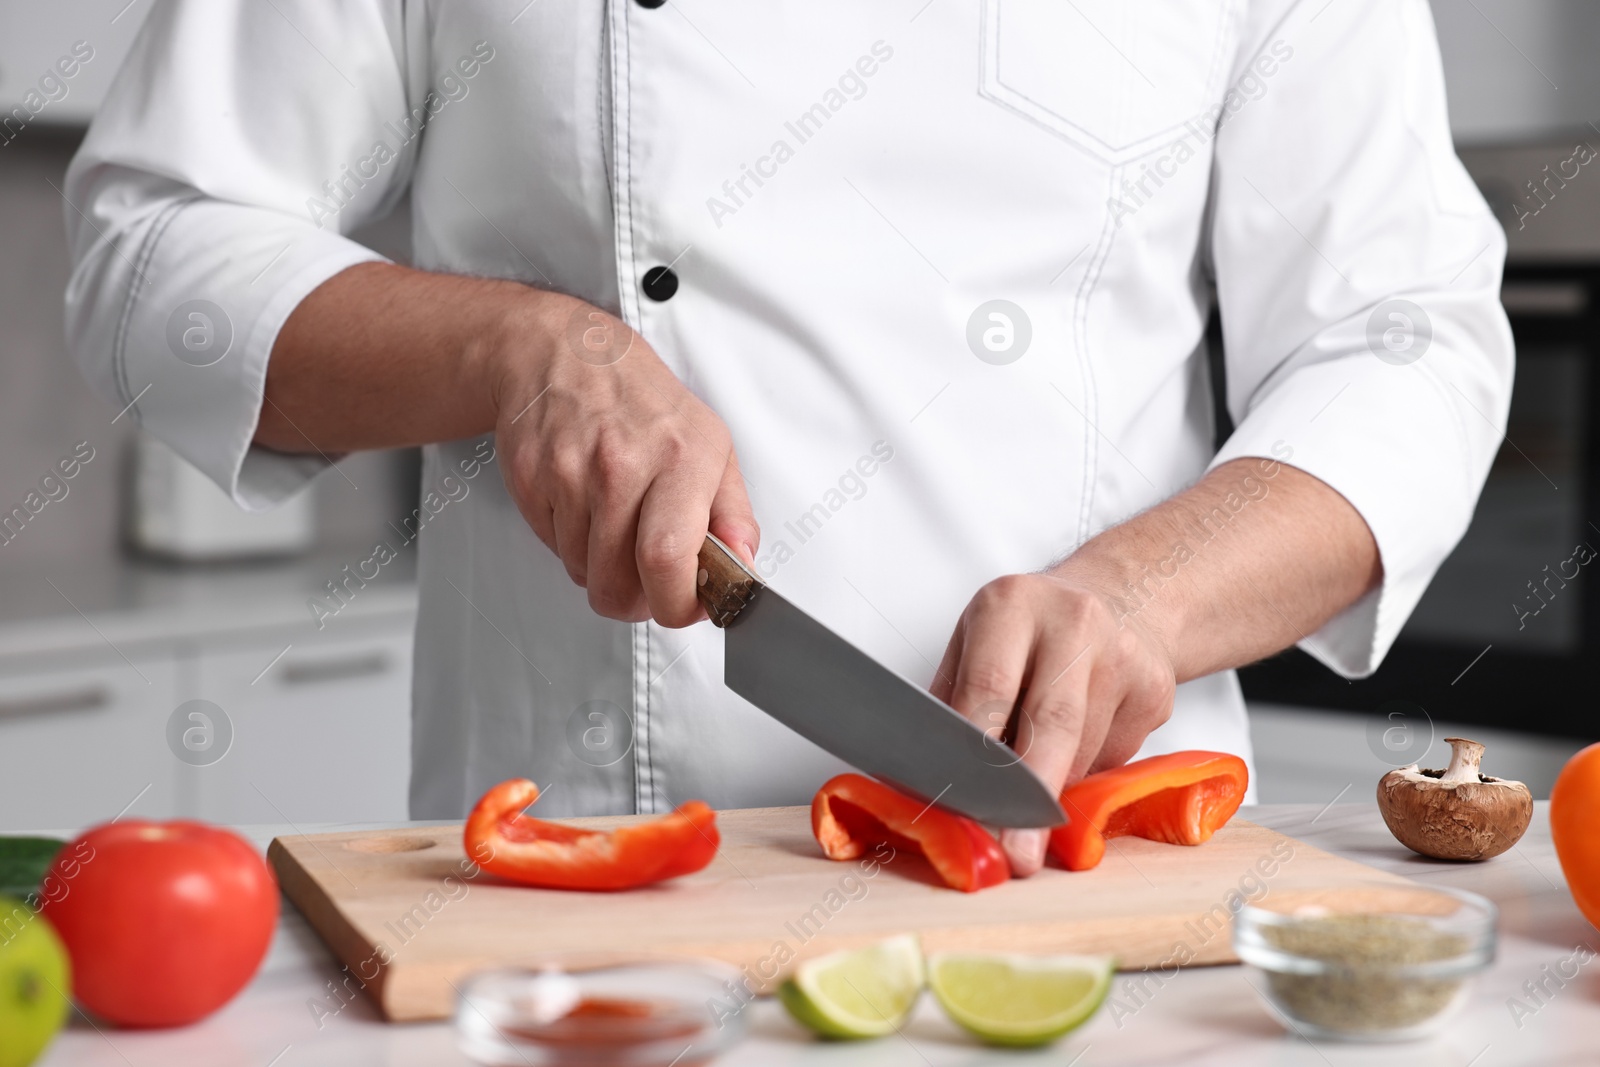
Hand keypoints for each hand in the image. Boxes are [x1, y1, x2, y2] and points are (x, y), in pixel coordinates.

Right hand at [487, 294, 758, 624]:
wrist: (561, 353)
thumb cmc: (641, 399)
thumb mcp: (711, 443)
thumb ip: (733, 513)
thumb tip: (743, 566)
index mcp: (680, 458)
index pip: (668, 561)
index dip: (676, 605)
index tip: (685, 606)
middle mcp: (622, 465)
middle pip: (618, 585)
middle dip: (636, 601)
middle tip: (648, 580)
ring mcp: (570, 474)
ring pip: (584, 573)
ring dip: (602, 568)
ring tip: (615, 522)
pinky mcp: (532, 481)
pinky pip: (553, 549)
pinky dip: (571, 542)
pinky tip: (584, 504)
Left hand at [931, 568, 1176, 876]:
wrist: (1117, 600)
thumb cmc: (1026, 635)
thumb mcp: (974, 645)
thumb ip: (955, 706)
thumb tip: (932, 786)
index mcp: (1011, 604)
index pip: (989, 688)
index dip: (976, 754)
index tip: (967, 805)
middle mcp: (1072, 621)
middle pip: (1053, 723)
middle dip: (1032, 795)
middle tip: (1020, 853)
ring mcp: (1124, 653)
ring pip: (1084, 753)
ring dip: (1053, 783)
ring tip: (1034, 774)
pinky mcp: (1156, 688)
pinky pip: (1115, 756)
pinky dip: (1088, 769)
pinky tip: (1078, 741)